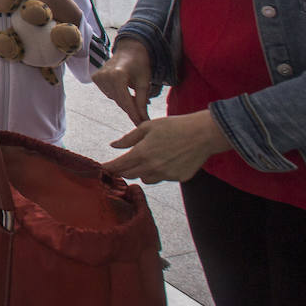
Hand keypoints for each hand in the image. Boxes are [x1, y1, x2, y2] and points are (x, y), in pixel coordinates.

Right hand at [93, 38, 153, 124]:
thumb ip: (142, 101)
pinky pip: (108, 93)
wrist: (130, 49)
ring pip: (114, 98)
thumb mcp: (144, 82)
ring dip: (125, 101)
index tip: (141, 124)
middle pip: (119, 101)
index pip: (125, 101)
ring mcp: (98, 76)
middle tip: (142, 117)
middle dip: (131, 109)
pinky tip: (124, 90)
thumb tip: (144, 119)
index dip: (134, 114)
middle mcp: (104, 76)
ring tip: (135, 97)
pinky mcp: (95, 78)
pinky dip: (117, 95)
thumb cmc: (139, 63)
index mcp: (117, 75)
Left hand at [102, 110, 230, 182]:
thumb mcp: (148, 127)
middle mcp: (152, 167)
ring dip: (142, 172)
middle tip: (121, 165)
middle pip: (129, 175)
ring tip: (149, 159)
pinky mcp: (179, 178)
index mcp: (142, 153)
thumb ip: (129, 138)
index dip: (109, 168)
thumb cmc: (175, 126)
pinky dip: (160, 172)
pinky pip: (163, 178)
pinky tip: (167, 160)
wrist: (203, 133)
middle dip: (123, 170)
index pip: (119, 166)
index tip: (102, 169)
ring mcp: (166, 175)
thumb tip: (113, 145)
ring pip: (146, 179)